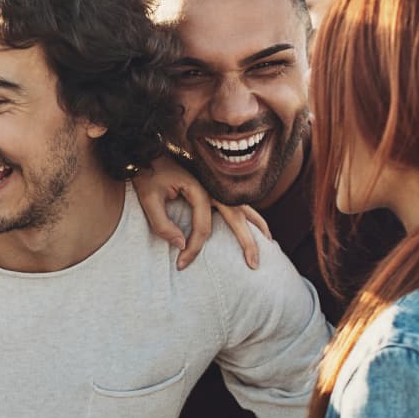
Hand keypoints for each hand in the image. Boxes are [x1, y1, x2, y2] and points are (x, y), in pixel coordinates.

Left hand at [133, 155, 267, 269]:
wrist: (148, 152)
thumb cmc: (148, 174)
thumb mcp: (148, 198)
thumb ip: (162, 223)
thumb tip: (180, 245)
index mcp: (200, 189)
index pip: (203, 228)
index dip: (193, 249)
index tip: (181, 264)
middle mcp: (214, 188)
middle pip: (237, 218)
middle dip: (248, 243)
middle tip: (254, 265)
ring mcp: (217, 186)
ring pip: (244, 208)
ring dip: (258, 226)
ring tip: (270, 243)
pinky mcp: (214, 186)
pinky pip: (237, 204)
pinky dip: (249, 216)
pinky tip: (254, 225)